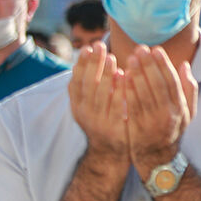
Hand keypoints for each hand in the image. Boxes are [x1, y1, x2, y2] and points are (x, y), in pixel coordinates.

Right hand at [67, 43, 128, 168]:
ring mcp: (99, 122)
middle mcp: (85, 114)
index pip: (76, 82)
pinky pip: (116, 107)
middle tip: (100, 46)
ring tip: (111, 58)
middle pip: (87, 85)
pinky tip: (124, 77)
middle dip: (93, 64)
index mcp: (78, 106)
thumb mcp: (92, 106)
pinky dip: (119, 91)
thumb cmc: (104, 122)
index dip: (81, 65)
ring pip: (100, 95)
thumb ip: (91, 88)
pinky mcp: (114, 129)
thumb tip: (90, 61)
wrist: (111, 154)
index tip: (88, 48)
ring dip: (105, 75)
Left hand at [124, 46, 197, 177]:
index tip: (156, 50)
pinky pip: (131, 105)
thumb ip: (188, 89)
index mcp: (181, 108)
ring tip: (130, 58)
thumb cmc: (171, 128)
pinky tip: (121, 77)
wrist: (157, 156)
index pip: (172, 82)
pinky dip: (127, 90)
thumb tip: (184, 65)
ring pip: (144, 94)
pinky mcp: (137, 126)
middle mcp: (168, 114)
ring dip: (136, 74)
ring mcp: (152, 121)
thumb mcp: (187, 111)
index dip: (164, 65)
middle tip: (140, 49)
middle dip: (149, 66)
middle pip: (158, 85)